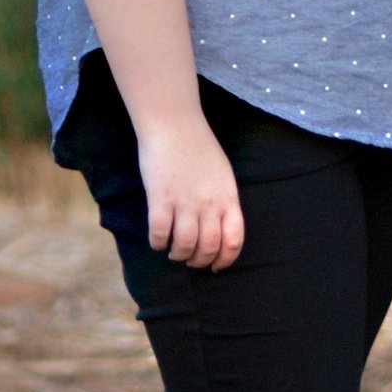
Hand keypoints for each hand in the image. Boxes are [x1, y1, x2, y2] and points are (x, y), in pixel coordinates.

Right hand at [138, 119, 244, 269]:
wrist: (175, 124)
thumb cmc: (199, 147)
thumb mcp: (223, 174)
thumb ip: (223, 200)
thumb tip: (219, 228)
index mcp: (228, 197)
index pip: (234, 240)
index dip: (225, 260)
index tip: (215, 267)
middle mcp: (209, 203)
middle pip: (208, 248)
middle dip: (199, 262)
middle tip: (190, 259)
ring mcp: (185, 201)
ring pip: (184, 246)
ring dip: (178, 255)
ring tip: (174, 251)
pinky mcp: (160, 198)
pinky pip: (159, 234)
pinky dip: (158, 243)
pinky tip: (158, 239)